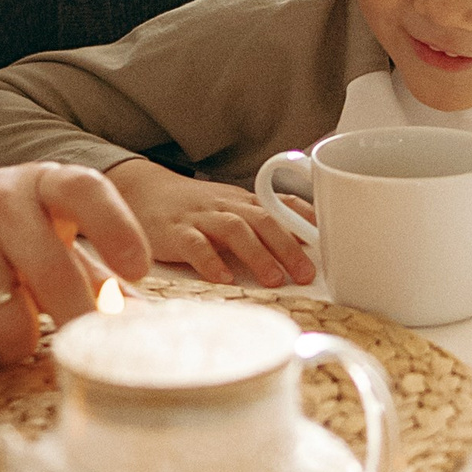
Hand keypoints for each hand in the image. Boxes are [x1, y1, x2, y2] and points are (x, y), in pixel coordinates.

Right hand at [0, 164, 151, 364]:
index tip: (138, 268)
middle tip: (78, 344)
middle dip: (74, 323)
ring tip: (5, 329)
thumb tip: (141, 316)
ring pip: (9, 323)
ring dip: (14, 344)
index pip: (85, 190)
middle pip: (54, 275)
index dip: (118, 228)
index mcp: (38, 185)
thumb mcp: (40, 234)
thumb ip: (90, 270)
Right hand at [105, 158, 315, 287]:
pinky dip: (211, 262)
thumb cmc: (194, 208)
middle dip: (288, 247)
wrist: (142, 190)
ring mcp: (199, 218)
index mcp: (243, 201)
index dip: (306, 223)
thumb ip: (263, 225)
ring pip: (234, 230)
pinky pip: (194, 245)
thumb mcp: (230, 208)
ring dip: (257, 255)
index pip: (281, 206)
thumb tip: (306, 247)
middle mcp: (226, 206)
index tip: (330, 242)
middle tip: (306, 274)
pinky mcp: (173, 232)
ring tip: (274, 280)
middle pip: (263, 220)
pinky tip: (225, 279)